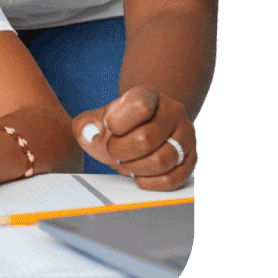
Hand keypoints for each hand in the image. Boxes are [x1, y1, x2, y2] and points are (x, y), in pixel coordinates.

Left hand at [73, 86, 194, 189]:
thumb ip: (86, 124)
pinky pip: (174, 178)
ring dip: (135, 168)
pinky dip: (150, 183)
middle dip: (121, 151)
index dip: (118, 123)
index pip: (140, 106)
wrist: (140, 129)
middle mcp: (173, 111)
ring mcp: (186, 135)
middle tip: (113, 150)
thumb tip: (90, 133)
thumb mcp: (96, 120)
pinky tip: (138, 176)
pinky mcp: (191, 159)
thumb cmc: (117, 126)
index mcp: (149, 94)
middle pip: (146, 139)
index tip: (109, 127)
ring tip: (125, 162)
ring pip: (162, 160)